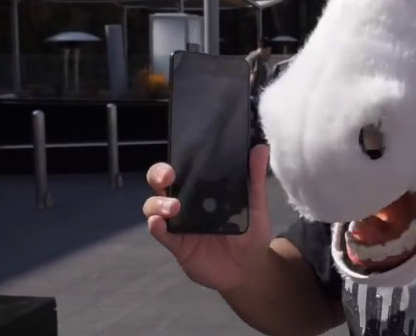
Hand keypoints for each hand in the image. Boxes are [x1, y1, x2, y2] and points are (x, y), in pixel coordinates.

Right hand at [142, 145, 271, 292]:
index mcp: (203, 189)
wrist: (250, 267)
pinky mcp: (177, 244)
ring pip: (155, 207)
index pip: (183, 169)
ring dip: (158, 203)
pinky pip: (161, 233)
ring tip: (174, 207)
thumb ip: (256, 178)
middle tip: (168, 176)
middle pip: (161, 184)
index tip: (179, 157)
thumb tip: (261, 147)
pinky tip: (158, 223)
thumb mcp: (257, 204)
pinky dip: (156, 226)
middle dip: (158, 175)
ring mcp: (180, 223)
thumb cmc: (252, 231)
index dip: (176, 160)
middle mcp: (187, 202)